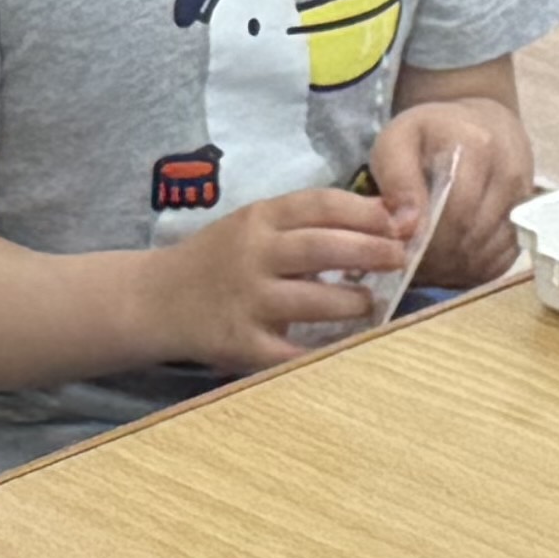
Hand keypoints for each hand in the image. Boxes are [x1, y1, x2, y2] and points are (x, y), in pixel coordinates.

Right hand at [142, 185, 414, 371]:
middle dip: (372, 251)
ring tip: (370, 303)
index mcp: (260, 219)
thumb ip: (307, 223)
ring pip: (313, 300)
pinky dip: (323, 352)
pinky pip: (291, 352)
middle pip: (322, 247)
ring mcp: (246, 300)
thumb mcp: (255, 226)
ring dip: (353, 302)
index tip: (402, 221)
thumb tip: (385, 219)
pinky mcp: (241, 343)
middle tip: (403, 259)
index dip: (368, 212)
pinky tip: (345, 348)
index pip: (321, 204)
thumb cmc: (219, 261)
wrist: (155, 300)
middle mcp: (253, 254)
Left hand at [366, 98, 534, 288]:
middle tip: (411, 262)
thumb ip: (396, 178)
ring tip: (428, 263)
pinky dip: (473, 269)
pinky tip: (451, 261)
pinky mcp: (529, 223)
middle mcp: (510, 175)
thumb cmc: (433, 134)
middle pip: (472, 236)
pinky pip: (502, 261)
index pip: (455, 211)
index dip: (425, 239)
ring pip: (488, 254)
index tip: (402, 247)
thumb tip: (407, 227)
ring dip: (455, 268)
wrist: (483, 125)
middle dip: (438, 258)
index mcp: (477, 148)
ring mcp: (525, 201)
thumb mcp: (399, 140)